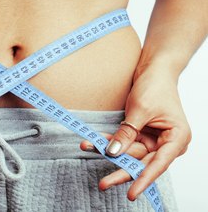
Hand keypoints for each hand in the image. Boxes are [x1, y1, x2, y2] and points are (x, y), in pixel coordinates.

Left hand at [80, 65, 190, 200]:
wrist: (154, 70)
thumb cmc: (155, 86)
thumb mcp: (140, 110)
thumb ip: (127, 133)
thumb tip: (114, 152)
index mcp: (176, 139)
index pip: (158, 164)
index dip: (143, 179)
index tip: (131, 193)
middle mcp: (166, 142)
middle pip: (142, 161)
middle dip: (121, 170)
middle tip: (104, 183)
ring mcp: (152, 138)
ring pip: (129, 151)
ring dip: (108, 150)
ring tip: (87, 147)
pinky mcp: (140, 133)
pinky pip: (124, 141)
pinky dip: (110, 140)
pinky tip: (94, 141)